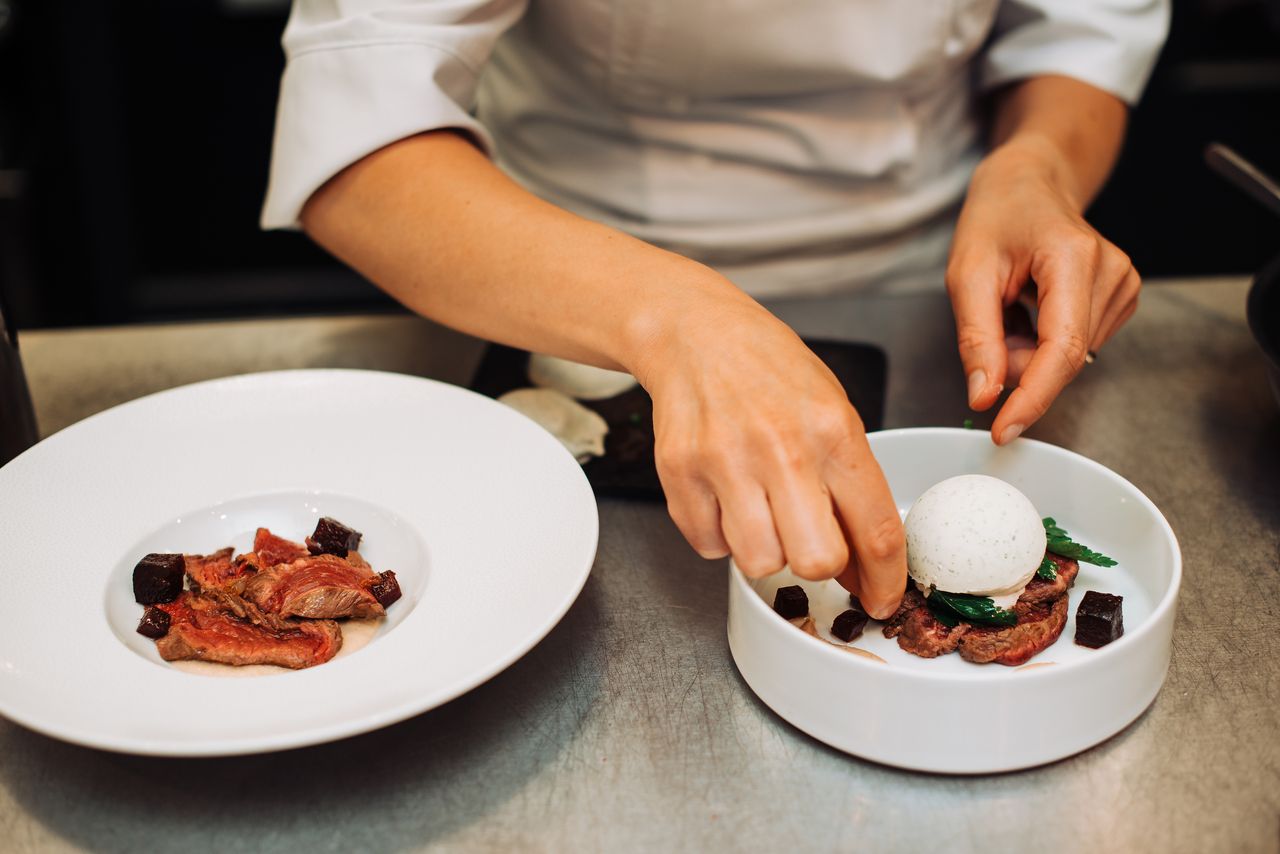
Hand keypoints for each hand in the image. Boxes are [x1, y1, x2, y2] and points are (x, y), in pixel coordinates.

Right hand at [632, 299, 906, 617]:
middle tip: (809, 539)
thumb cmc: (769, 370)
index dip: (885, 581)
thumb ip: (850, 485)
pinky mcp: (679, 473)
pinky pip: (708, 546)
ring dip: (765, 550)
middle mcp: (781, 448)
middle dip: (818, 565)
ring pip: (759, 562)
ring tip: (761, 510)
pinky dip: (719, 535)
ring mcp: (724, 461)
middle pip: (816, 561)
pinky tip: (725, 496)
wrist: (695, 332)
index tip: (881, 600)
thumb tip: (863, 564)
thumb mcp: (832, 410)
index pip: (876, 531)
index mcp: (833, 430)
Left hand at [946, 136, 1140, 443]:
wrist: (1029, 183)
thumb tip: (984, 396)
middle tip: (991, 321)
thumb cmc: (997, 217)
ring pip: (1067, 359)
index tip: (1004, 430)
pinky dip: (1043, 341)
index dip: (1032, 398)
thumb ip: (976, 339)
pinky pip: (1075, 346)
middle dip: (1017, 362)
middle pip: (1062, 359)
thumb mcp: (967, 273)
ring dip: (1028, 350)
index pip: (1061, 350)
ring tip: (1012, 304)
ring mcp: (1123, 285)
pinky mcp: (1122, 297)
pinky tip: (1033, 306)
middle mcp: (1111, 272)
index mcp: (1073, 258)